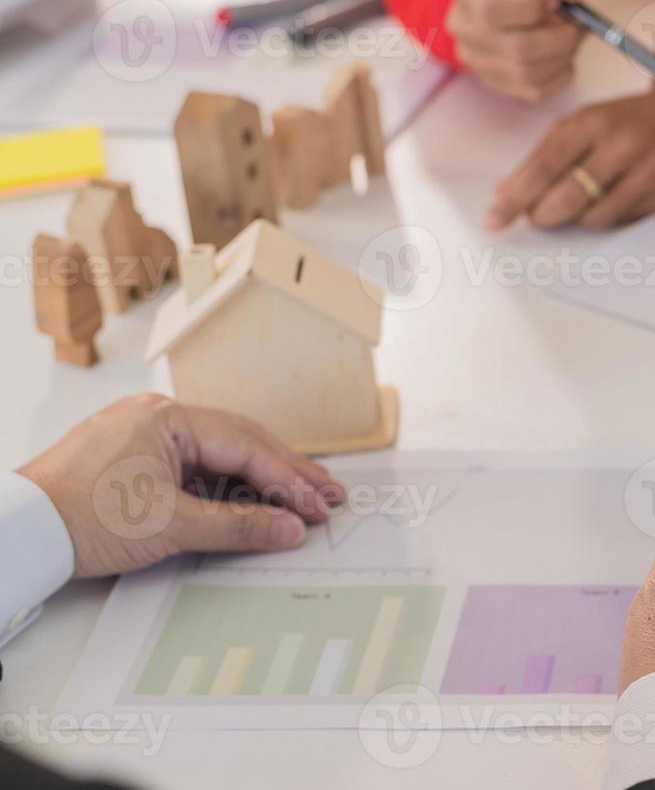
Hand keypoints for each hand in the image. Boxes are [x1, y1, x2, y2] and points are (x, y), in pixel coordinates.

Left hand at [18, 394, 342, 577]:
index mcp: (170, 420)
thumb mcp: (169, 526)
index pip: (248, 448)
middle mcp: (159, 418)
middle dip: (287, 472)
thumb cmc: (80, 521)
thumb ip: (239, 526)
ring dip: (258, 480)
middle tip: (328, 494)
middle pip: (241, 442)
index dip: (290, 481)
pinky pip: (194, 467)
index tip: (319, 507)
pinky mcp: (133, 459)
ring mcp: (145, 436)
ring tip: (297, 501)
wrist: (16, 533)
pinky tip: (249, 502)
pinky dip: (225, 486)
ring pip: (219, 455)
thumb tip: (291, 528)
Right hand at [448, 0, 590, 102]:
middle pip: (517, 48)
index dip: (534, 8)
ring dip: (564, 55)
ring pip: (528, 73)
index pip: (494, 9)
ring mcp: (475, 58)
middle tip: (580, 22)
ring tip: (573, 32)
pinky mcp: (494, 81)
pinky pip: (535, 90)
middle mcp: (463, 26)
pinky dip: (561, 72)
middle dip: (561, 37)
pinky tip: (562, 50)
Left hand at [485, 86, 654, 229]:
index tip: (495, 220)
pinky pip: (624, 220)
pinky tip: (611, 198)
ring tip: (579, 203)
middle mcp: (623, 143)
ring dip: (578, 218)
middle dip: (545, 215)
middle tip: (537, 218)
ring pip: (597, 217)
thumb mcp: (581, 124)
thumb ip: (542, 156)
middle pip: (570, 196)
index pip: (546, 165)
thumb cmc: (623, 122)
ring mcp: (650, 169)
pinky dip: (608, 216)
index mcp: (593, 121)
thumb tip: (505, 194)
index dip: (517, 196)